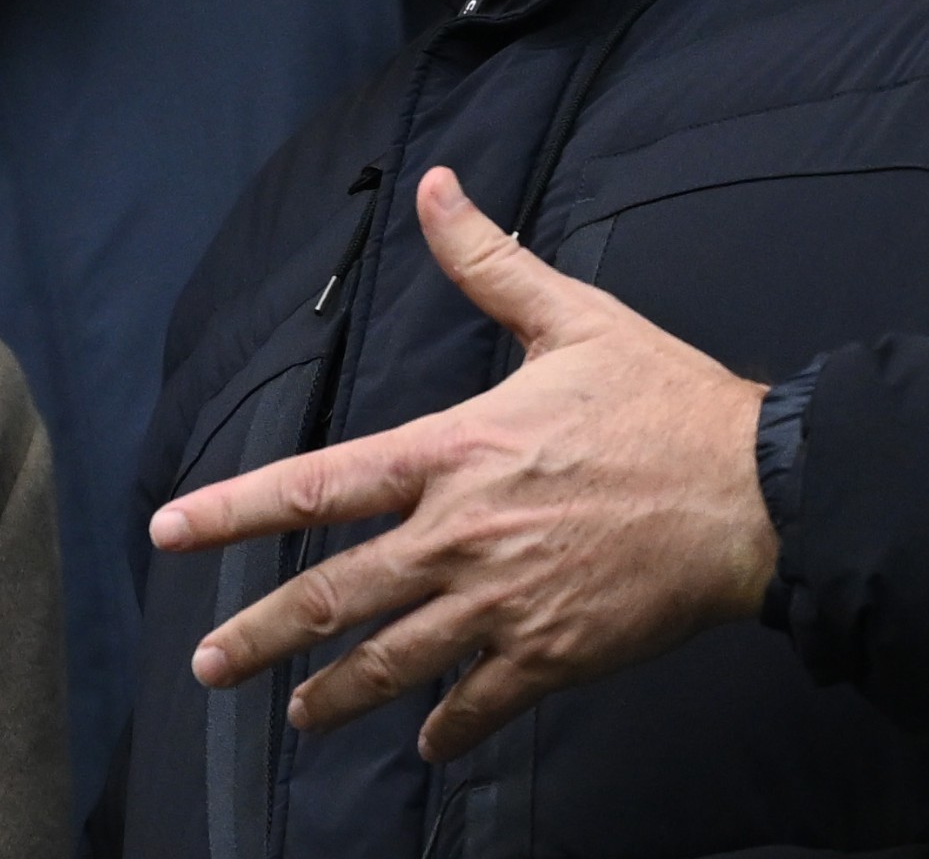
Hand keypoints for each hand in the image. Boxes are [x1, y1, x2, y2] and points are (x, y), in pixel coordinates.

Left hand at [148, 166, 778, 762]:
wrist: (758, 494)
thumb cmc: (666, 401)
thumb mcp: (571, 317)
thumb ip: (488, 261)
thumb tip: (435, 188)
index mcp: (451, 453)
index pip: (316, 484)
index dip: (233, 510)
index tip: (170, 531)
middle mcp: (460, 536)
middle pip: (334, 595)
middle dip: (259, 634)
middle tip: (208, 664)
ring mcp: (504, 604)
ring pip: (393, 661)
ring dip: (336, 694)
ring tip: (294, 716)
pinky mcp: (554, 654)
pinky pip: (480, 702)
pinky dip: (446, 725)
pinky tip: (424, 739)